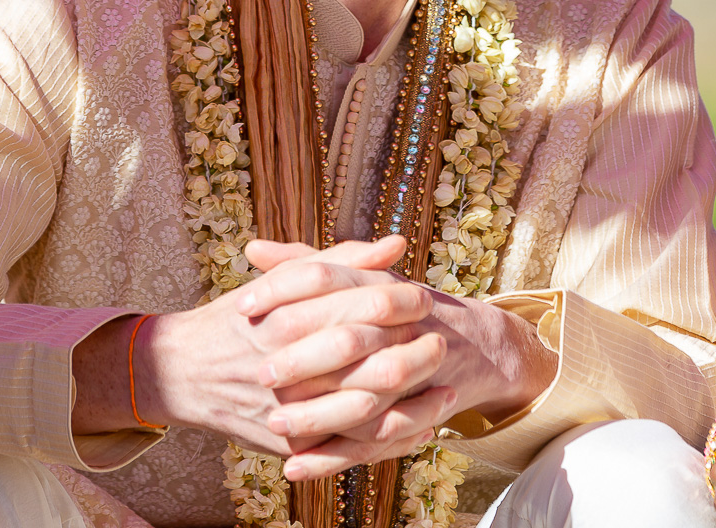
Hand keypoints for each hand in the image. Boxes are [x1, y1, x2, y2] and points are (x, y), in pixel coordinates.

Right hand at [103, 236, 422, 457]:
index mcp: (290, 316)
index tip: (426, 299)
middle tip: (442, 342)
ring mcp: (288, 409)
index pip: (362, 307)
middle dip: (416, 354)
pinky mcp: (289, 443)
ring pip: (366, 413)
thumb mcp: (286, 280)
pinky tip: (421, 430)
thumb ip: (343, 260)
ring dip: (414, 405)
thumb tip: (397, 244)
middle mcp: (288, 364)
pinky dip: (390, 442)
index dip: (402, 303)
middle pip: (370, 362)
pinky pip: (349, 448)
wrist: (180, 371)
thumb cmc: (242, 316)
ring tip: (448, 394)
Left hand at [240, 260, 557, 480]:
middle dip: (303, 357)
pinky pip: (373, 443)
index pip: (327, 276)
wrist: (472, 346)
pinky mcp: (414, 415)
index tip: (243, 308)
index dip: (283, 290)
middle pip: (349, 338)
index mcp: (378, 285)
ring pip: (364, 397)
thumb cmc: (396, 309)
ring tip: (273, 422)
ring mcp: (412, 372)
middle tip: (260, 372)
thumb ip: (305, 264)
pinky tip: (292, 467)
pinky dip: (331, 458)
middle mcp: (399, 326)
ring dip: (317, 414)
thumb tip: (253, 248)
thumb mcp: (358, 279)